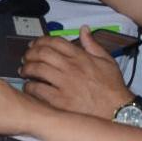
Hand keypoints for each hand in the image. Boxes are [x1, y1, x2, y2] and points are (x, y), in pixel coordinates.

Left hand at [19, 26, 133, 118]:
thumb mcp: (107, 61)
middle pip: (42, 53)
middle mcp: (70, 67)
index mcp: (80, 57)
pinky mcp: (59, 101)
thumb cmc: (112, 87)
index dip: (40, 41)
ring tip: (24, 71)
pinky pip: (38, 90)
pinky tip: (29, 87)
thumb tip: (84, 29)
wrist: (117, 111)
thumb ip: (93, 44)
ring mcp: (64, 84)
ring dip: (27, 69)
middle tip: (25, 58)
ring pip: (37, 69)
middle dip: (30, 53)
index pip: (55, 42)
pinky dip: (29, 87)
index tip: (33, 45)